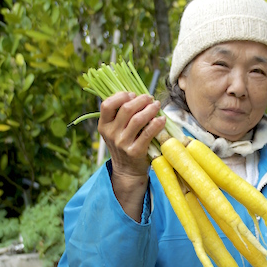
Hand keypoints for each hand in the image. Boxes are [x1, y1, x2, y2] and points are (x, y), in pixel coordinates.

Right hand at [98, 92, 165, 219]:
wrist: (127, 171)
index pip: (106, 105)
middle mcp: (111, 134)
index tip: (132, 94)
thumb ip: (121, 115)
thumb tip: (137, 96)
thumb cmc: (124, 145)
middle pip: (126, 109)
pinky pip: (148, 133)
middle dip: (141, 100)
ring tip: (157, 105)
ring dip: (150, 109)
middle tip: (150, 98)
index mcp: (104, 126)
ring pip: (138, 119)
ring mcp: (122, 143)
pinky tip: (162, 119)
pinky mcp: (135, 151)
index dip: (120, 96)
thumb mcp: (115, 130)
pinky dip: (157, 124)